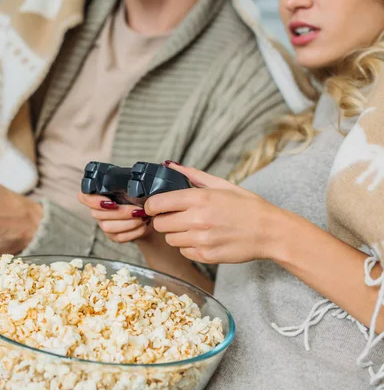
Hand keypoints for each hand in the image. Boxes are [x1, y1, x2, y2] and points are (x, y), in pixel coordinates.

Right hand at [78, 192, 151, 242]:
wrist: (148, 213)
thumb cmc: (138, 196)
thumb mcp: (133, 187)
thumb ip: (128, 185)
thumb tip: (134, 185)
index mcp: (99, 194)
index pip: (84, 196)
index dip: (93, 200)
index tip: (110, 201)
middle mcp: (97, 210)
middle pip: (98, 214)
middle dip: (121, 212)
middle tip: (138, 210)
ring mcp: (104, 224)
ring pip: (108, 227)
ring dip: (129, 223)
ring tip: (143, 217)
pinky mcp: (113, 236)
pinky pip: (119, 237)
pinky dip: (134, 232)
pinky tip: (143, 225)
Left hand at [145, 163, 283, 264]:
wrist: (270, 232)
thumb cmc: (246, 206)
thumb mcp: (221, 184)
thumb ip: (192, 175)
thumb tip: (169, 165)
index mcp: (200, 198)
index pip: (158, 203)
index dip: (151, 206)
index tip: (153, 207)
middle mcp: (198, 219)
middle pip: (160, 224)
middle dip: (164, 220)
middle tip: (176, 217)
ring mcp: (201, 240)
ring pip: (170, 239)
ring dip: (177, 234)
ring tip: (194, 227)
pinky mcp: (206, 256)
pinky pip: (183, 251)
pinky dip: (189, 246)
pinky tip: (203, 238)